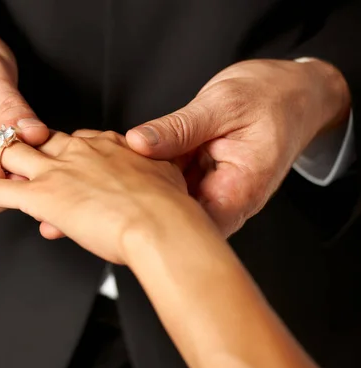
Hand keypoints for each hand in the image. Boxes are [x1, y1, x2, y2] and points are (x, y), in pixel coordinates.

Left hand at [0, 130, 190, 264]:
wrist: (165, 226)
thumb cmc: (172, 213)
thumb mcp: (163, 185)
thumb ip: (147, 180)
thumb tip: (143, 188)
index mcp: (108, 146)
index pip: (71, 141)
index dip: (55, 150)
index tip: (47, 155)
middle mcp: (79, 151)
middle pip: (33, 139)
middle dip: (8, 139)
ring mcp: (58, 171)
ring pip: (7, 155)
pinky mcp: (43, 196)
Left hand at [126, 59, 350, 235]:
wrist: (294, 92)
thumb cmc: (270, 96)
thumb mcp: (221, 103)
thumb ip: (179, 127)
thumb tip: (138, 143)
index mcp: (240, 188)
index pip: (196, 227)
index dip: (160, 221)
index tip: (131, 202)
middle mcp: (229, 199)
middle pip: (180, 219)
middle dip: (147, 203)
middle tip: (121, 180)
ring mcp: (215, 192)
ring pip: (173, 202)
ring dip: (150, 186)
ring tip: (128, 169)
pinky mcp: (203, 180)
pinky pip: (174, 184)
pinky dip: (158, 172)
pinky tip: (142, 160)